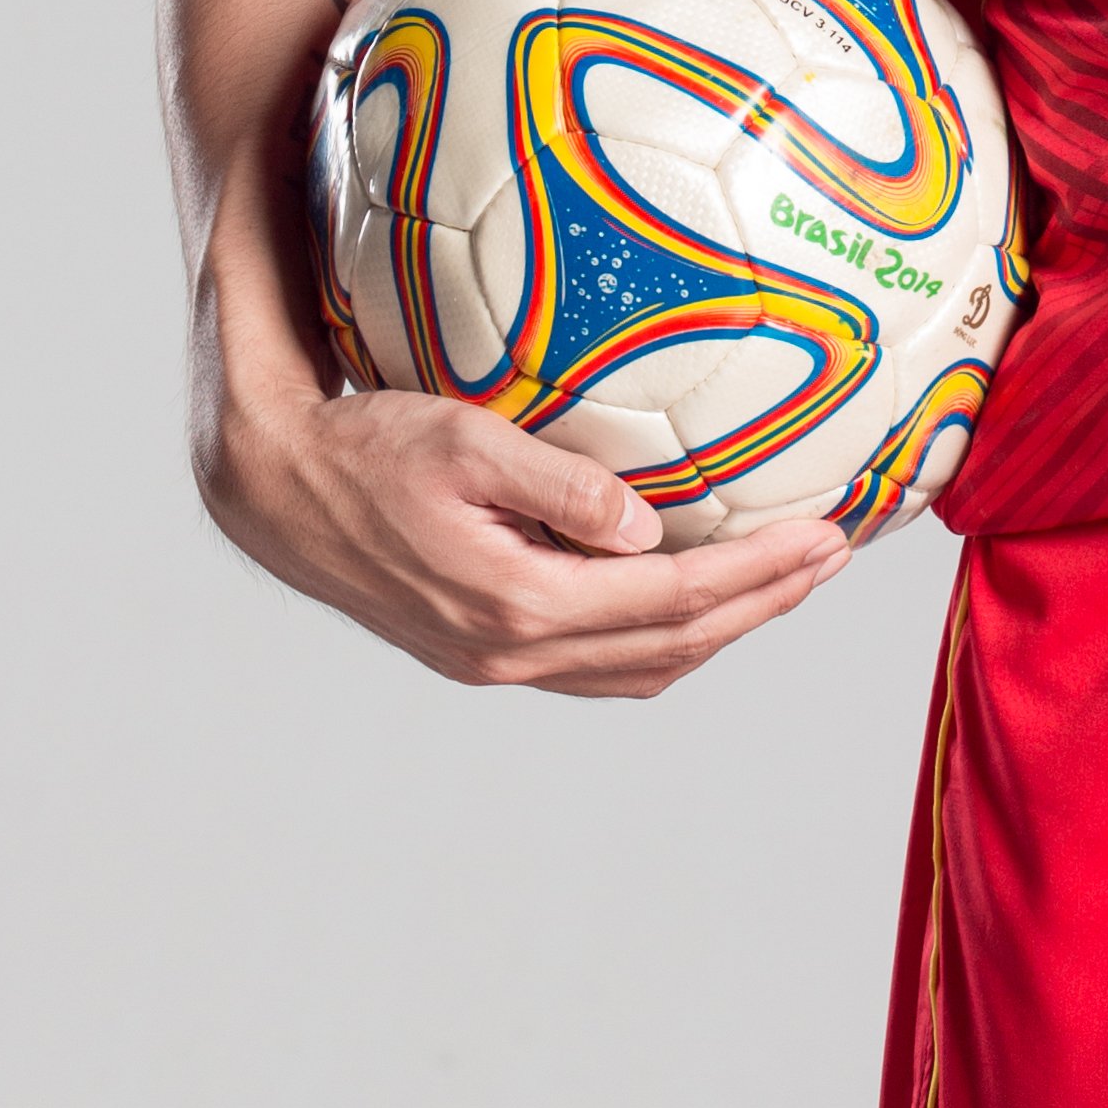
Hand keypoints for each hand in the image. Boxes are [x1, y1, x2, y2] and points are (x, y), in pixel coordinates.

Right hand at [206, 375, 856, 698]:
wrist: (277, 489)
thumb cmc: (367, 443)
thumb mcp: (463, 439)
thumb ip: (560, 484)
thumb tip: (652, 526)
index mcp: (518, 602)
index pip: (673, 598)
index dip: (759, 574)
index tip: (826, 539)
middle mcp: (511, 652)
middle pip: (674, 645)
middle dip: (764, 602)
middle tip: (831, 555)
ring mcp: (495, 663)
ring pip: (640, 668)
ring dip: (722, 628)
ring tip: (783, 578)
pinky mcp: (483, 654)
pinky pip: (599, 666)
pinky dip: (663, 638)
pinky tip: (693, 595)